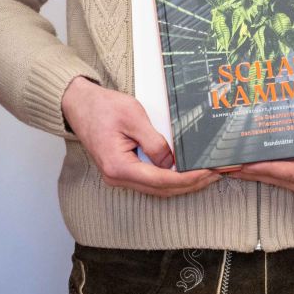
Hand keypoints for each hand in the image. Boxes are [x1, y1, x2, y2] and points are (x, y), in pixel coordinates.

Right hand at [60, 77, 219, 197]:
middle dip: (191, 184)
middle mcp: (117, 177)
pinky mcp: (122, 171)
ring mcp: (118, 176)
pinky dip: (170, 179)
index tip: (209, 172)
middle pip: (162, 190)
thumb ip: (154, 142)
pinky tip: (185, 172)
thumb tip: (171, 162)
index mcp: (119, 166)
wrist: (78, 104)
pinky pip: (150, 181)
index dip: (189, 178)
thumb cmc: (101, 107)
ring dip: (182, 183)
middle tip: (216, 175)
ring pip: (157, 189)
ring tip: (206, 174)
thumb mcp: (133, 117)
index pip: (162, 180)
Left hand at [236, 144, 293, 210]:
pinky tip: (273, 161)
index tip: (238, 162)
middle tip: (226, 163)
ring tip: (241, 163)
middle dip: (253, 172)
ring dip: (264, 173)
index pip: (290, 175)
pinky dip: (281, 170)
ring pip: (289, 180)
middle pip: (283, 180)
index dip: (262, 168)